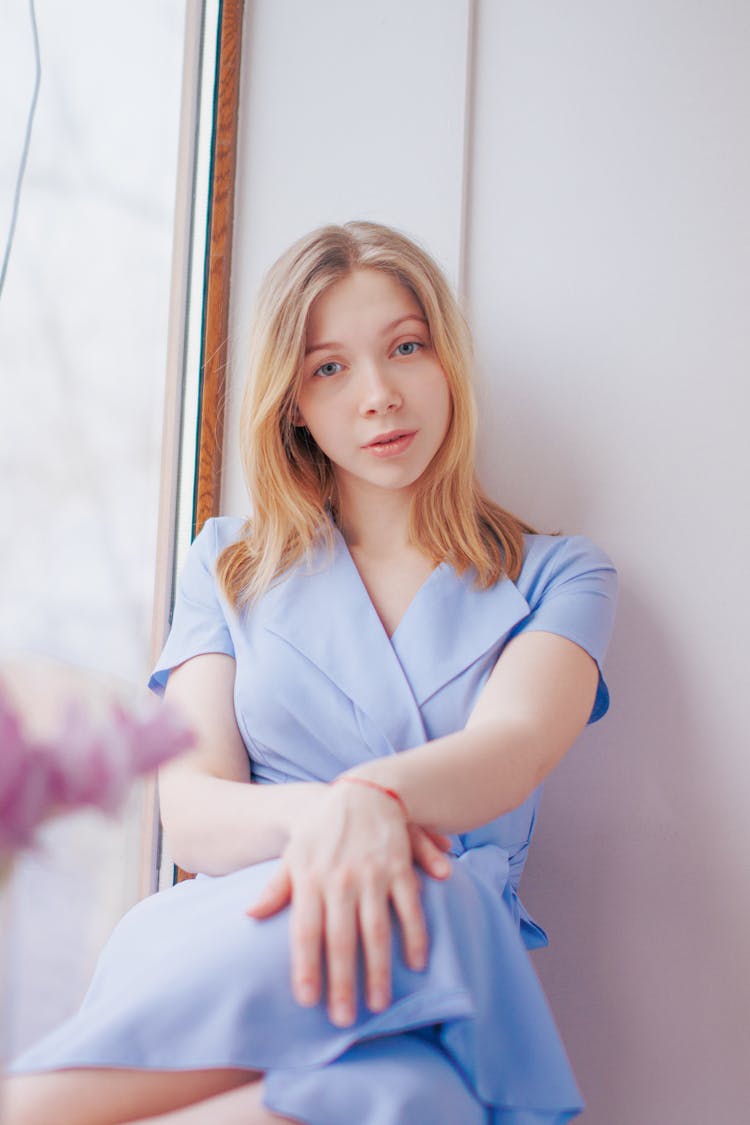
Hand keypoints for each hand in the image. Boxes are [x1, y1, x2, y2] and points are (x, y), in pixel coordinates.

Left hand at [245, 781, 451, 1025]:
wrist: (362, 792)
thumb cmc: (322, 829)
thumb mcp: (293, 854)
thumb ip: (275, 887)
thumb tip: (249, 916)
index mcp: (310, 879)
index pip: (305, 932)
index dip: (306, 967)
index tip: (307, 1000)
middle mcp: (340, 880)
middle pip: (341, 939)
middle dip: (342, 982)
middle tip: (343, 1019)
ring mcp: (372, 874)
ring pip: (377, 930)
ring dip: (379, 970)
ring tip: (379, 1004)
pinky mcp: (399, 867)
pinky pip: (409, 907)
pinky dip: (416, 936)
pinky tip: (417, 964)